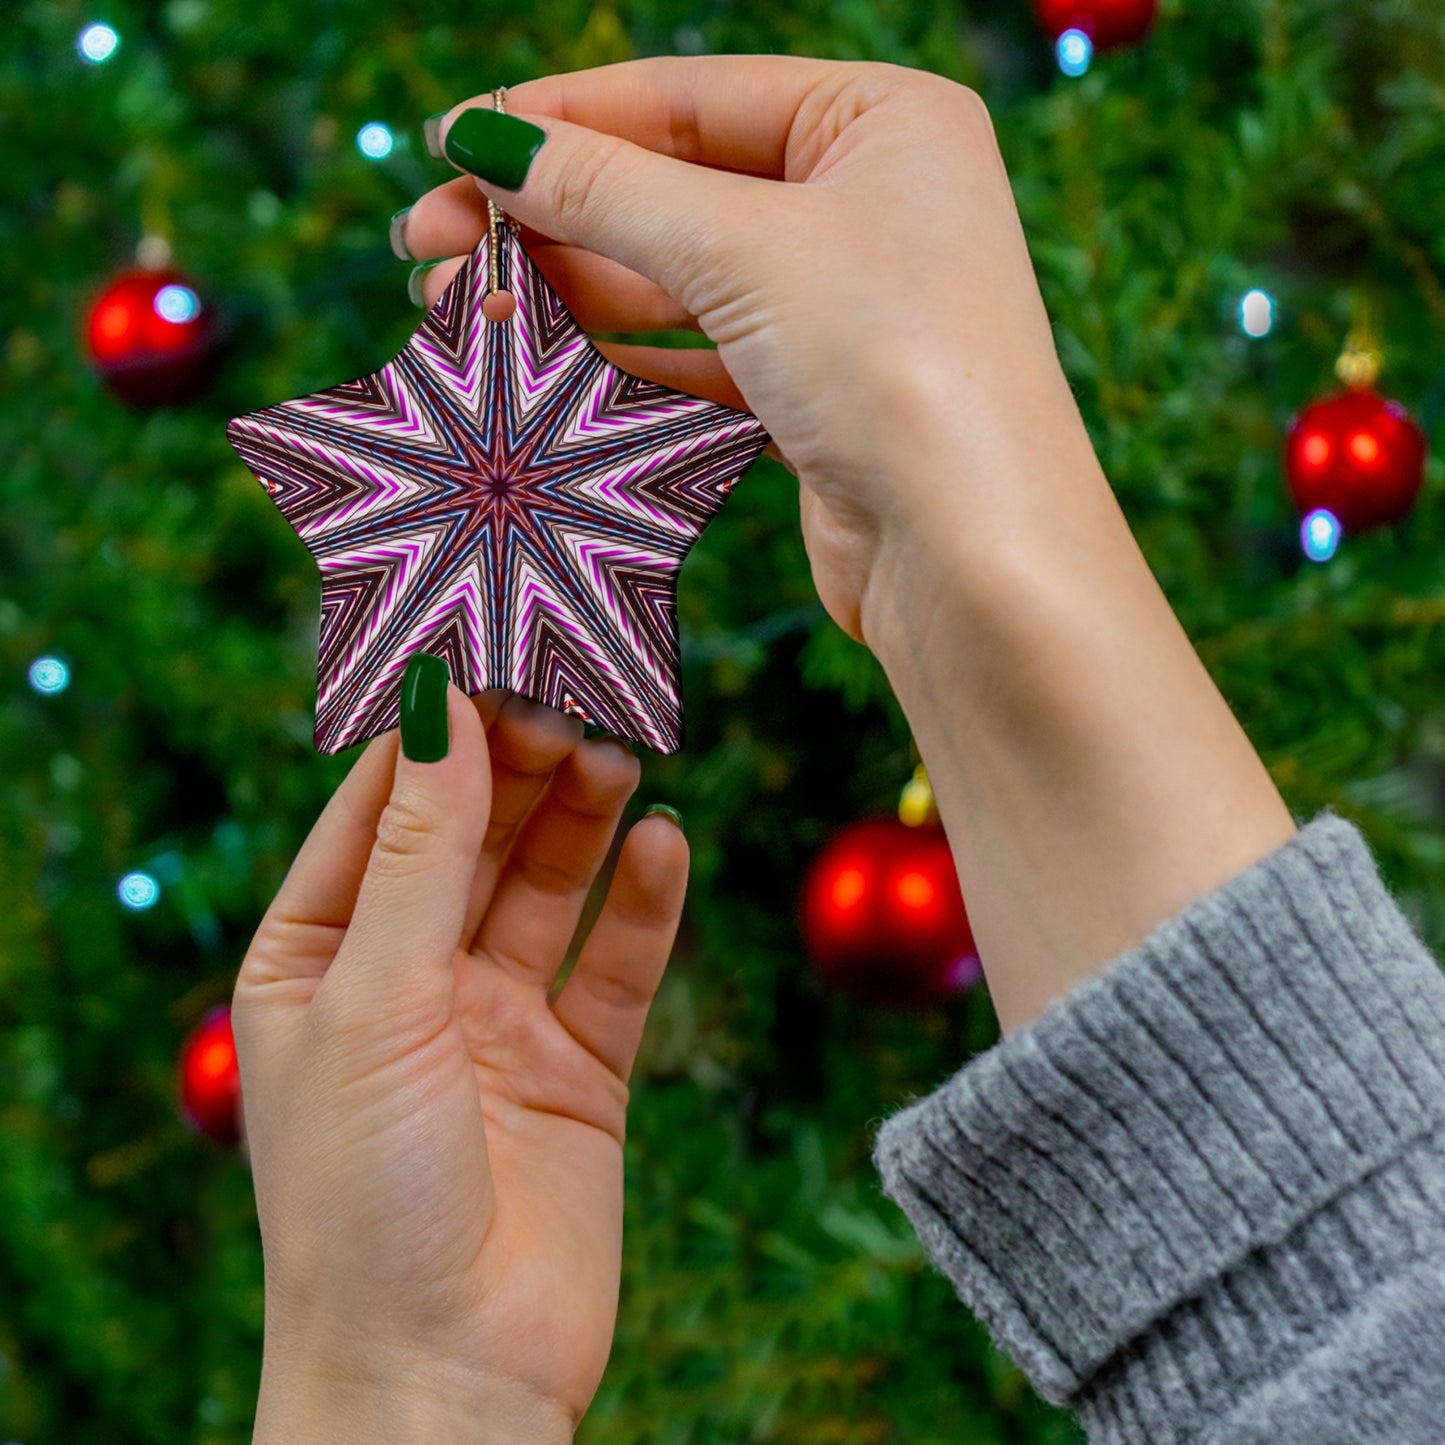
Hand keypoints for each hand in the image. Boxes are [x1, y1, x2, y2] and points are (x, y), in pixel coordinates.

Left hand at [233, 687, 687, 1440]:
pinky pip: (617, 964)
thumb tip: (439, 705)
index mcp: (319, 958)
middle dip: (519, 764)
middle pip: (473, 835)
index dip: (434, 729)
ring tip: (619, 753)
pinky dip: (643, 904)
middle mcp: (408, 978)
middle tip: (573, 694)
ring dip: (583, 818)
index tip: (489, 646)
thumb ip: (420, 852)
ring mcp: (497, 1021)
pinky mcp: (579, 1067)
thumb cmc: (362, 1198)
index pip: (380, 809)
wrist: (446, 1380)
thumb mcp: (377, 1001)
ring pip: (548, 885)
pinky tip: (666, 845)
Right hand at [401, 56, 1095, 647]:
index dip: (561, 118)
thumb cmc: (894, 366)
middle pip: (674, 187)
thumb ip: (607, 189)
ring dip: (569, 290)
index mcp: (882, 120)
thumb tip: (486, 140)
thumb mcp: (742, 249)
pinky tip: (539, 358)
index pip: (689, 96)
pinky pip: (700, 354)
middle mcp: (870, 201)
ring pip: (678, 277)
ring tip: (459, 305)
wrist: (973, 557)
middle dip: (548, 214)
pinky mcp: (820, 394)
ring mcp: (846, 303)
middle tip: (425, 242)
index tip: (450, 142)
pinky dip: (621, 356)